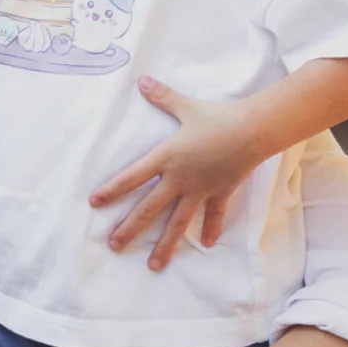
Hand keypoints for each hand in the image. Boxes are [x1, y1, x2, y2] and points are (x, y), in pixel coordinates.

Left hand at [89, 77, 264, 266]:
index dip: (112, 190)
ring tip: (152, 265)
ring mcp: (200, 190)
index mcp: (166, 158)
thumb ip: (162, 97)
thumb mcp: (186, 106)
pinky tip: (205, 244)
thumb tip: (142, 81)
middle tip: (113, 246)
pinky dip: (210, 228)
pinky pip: (213, 215)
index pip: (132, 177)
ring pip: (177, 222)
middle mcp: (179, 179)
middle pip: (149, 208)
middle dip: (130, 228)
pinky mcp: (220, 193)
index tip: (95, 204)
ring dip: (164, 244)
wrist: (252, 130)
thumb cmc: (218, 117)